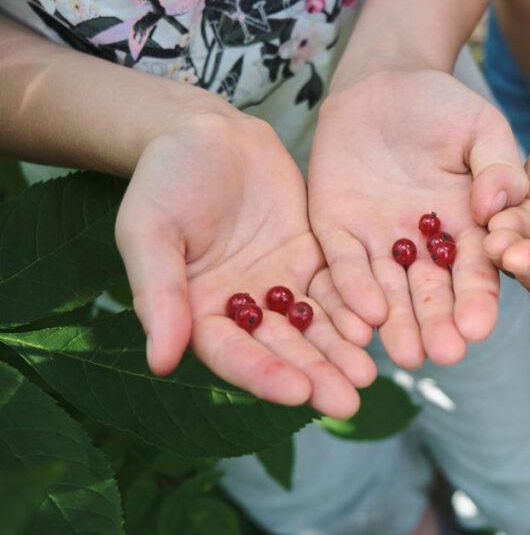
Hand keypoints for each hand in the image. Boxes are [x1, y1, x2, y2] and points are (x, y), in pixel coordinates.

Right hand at [115, 113, 375, 417]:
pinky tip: (375, 322)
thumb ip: (160, 294)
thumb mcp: (149, 231)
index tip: (298, 393)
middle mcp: (243, 309)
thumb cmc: (164, 180)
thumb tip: (159, 361)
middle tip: (350, 402)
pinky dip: (353, 306)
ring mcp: (279, 285)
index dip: (265, 373)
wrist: (206, 133)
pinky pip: (335, 287)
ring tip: (368, 373)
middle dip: (316, 375)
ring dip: (340, 350)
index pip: (233, 354)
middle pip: (283, 350)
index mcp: (197, 312)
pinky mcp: (310, 259)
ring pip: (314, 326)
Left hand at [307, 69, 526, 367]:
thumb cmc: (442, 105)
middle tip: (445, 355)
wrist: (381, 81)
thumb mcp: (482, 128)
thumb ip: (499, 166)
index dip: (477, 299)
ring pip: (388, 290)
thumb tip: (496, 205)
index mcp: (466, 227)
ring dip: (398, 323)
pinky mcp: (336, 230)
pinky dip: (352, 289)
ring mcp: (378, 241)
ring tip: (406, 356)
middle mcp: (423, 245)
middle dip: (438, 323)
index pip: (475, 270)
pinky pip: (342, 264)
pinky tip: (365, 316)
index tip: (480, 327)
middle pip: (432, 292)